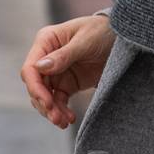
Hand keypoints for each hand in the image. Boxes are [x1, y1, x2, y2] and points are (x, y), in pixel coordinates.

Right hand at [20, 13, 116, 128]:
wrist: (122, 36)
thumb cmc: (102, 31)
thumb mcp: (85, 41)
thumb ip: (64, 55)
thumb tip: (40, 67)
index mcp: (46, 41)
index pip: (31, 68)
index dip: (35, 88)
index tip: (48, 103)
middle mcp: (47, 57)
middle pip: (35, 85)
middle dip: (44, 103)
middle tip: (56, 118)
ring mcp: (56, 71)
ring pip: (45, 96)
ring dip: (51, 111)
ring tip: (63, 123)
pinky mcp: (67, 83)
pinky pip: (58, 101)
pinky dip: (61, 111)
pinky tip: (70, 119)